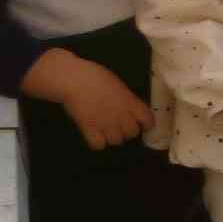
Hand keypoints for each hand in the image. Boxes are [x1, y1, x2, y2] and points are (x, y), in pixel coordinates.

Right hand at [25, 50, 151, 149]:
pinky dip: (97, 142)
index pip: (148, 121)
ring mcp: (107, 125)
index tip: (142, 122)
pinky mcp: (90, 131)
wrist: (74, 80)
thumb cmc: (95, 76)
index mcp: (132, 103)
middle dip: (127, 129)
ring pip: (117, 141)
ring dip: (112, 136)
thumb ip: (127, 99)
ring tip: (105, 128)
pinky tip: (94, 134)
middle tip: (118, 123)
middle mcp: (123, 117)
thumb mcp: (119, 85)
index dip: (146, 123)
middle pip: (132, 133)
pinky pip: (98, 145)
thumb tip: (129, 106)